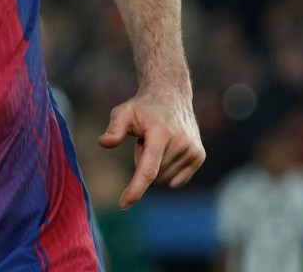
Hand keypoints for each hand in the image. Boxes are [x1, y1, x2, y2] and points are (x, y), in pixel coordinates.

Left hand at [98, 88, 204, 208]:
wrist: (171, 97)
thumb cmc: (143, 108)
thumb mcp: (123, 112)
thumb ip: (114, 128)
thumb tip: (103, 142)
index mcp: (161, 133)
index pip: (148, 169)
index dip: (136, 189)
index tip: (124, 204)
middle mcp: (180, 143)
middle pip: (153, 176)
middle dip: (142, 163)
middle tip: (145, 141)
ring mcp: (193, 151)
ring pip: (164, 181)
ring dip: (155, 168)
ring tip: (157, 143)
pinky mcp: (199, 157)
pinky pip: (176, 181)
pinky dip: (166, 173)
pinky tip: (166, 151)